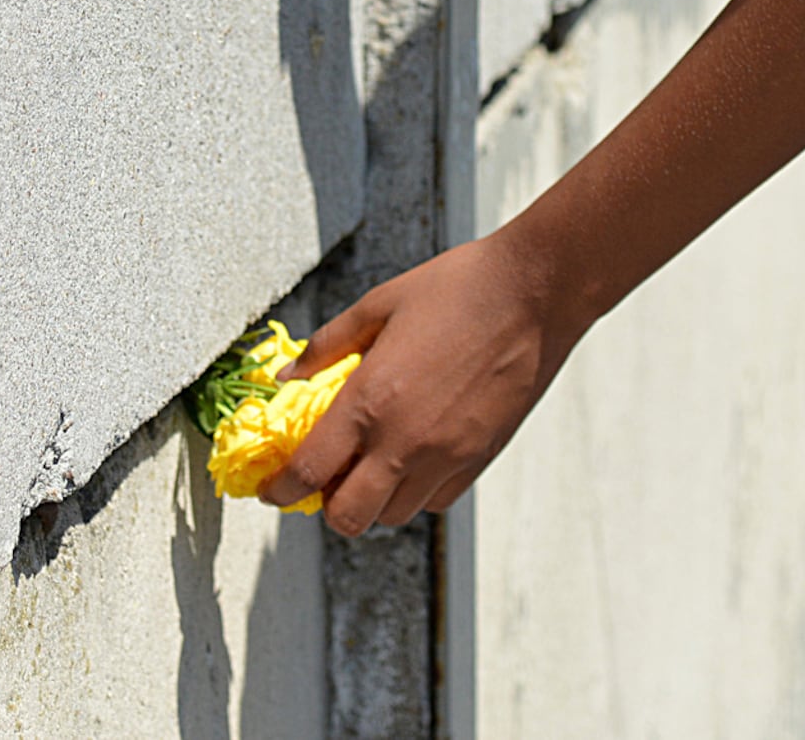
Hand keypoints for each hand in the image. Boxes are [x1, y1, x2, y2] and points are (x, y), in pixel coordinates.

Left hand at [256, 230, 577, 536]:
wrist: (534, 293)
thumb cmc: (456, 288)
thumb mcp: (378, 304)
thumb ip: (327, 346)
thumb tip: (288, 378)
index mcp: (370, 401)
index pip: (309, 470)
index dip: (279, 490)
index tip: (270, 490)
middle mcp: (405, 441)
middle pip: (348, 516)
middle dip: (326, 505)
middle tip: (323, 476)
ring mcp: (446, 456)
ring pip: (393, 513)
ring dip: (372, 498)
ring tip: (371, 460)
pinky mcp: (478, 459)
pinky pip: (436, 500)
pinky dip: (415, 490)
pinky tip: (414, 453)